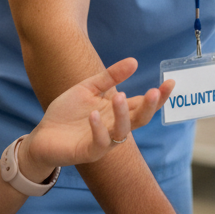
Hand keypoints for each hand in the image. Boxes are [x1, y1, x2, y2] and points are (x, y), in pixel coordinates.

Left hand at [18, 58, 173, 179]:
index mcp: (117, 112)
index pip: (143, 104)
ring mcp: (104, 141)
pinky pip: (100, 142)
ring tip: (119, 96)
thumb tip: (134, 61)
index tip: (170, 82)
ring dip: (122, 114)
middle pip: (140, 119)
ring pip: (122, 131)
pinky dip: (98, 129)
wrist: (44, 135)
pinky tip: (93, 114)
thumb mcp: (89, 88)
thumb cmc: (67, 113)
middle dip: (150, 107)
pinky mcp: (88, 152)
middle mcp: (115, 127)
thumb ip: (110, 76)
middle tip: (154, 92)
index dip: (158, 96)